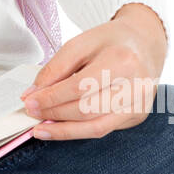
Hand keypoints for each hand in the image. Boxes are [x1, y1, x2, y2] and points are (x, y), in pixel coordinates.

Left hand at [19, 3, 167, 140]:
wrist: (144, 44)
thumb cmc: (112, 42)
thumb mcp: (81, 42)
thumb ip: (56, 67)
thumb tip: (34, 94)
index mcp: (122, 60)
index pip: (80, 86)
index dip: (51, 97)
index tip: (29, 101)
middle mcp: (136, 86)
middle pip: (87, 109)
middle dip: (54, 114)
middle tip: (32, 112)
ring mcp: (139, 104)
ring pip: (96, 127)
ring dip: (64, 131)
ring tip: (41, 129)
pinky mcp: (137, 116)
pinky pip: (103, 129)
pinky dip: (78, 131)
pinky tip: (61, 127)